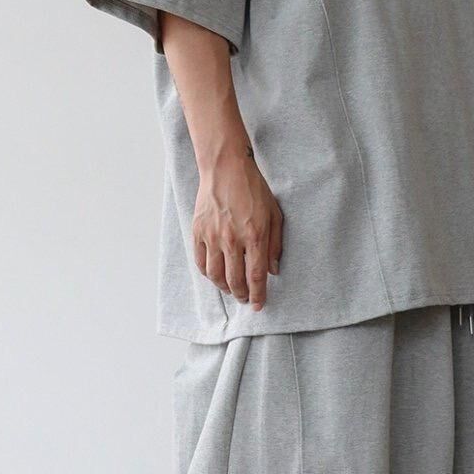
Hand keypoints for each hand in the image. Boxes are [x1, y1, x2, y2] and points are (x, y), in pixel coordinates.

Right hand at [193, 149, 282, 310]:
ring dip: (224, 288)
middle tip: (245, 298)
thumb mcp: (274, 215)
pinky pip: (201, 261)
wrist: (226, 168)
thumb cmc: (253, 189)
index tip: (258, 305)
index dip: (258, 295)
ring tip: (231, 290)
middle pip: (234, 280)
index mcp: (254, 236)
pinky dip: (208, 274)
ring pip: (215, 275)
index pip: (256, 276)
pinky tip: (216, 275)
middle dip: (242, 295)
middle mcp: (232, 239)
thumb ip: (275, 245)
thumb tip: (274, 271)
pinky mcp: (198, 231)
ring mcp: (212, 236)